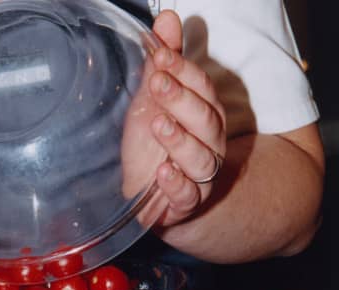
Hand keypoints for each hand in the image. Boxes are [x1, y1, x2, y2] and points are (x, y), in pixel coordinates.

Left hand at [149, 11, 226, 227]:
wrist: (147, 196)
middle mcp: (209, 143)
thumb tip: (166, 19)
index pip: (202, 88)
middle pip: (206, 119)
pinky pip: (188, 195)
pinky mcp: (186, 203)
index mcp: (204, 115)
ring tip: (159, 126)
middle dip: (182, 100)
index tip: (161, 57)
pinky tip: (163, 173)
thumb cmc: (152, 147)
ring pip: (202, 157)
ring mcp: (200, 175)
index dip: (183, 71)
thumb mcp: (152, 103)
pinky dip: (177, 184)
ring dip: (180, 140)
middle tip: (158, 84)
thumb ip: (162, 65)